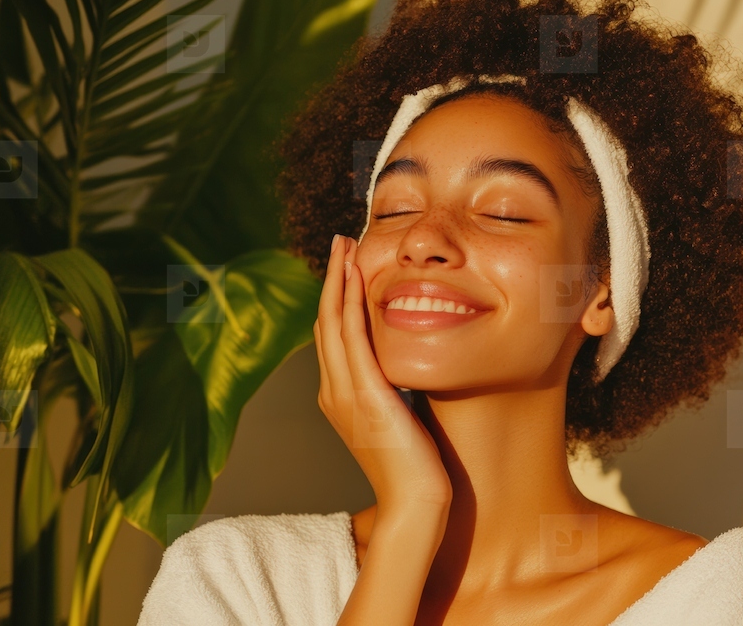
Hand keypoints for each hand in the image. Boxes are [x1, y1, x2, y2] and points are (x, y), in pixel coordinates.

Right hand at [314, 235, 451, 510]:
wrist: (416, 502)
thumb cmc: (417, 467)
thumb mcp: (401, 418)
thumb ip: (397, 391)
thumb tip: (409, 368)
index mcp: (340, 397)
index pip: (333, 336)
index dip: (337, 297)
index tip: (348, 264)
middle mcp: (334, 392)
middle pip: (325, 322)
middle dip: (333, 278)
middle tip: (341, 241)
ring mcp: (344, 393)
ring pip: (333, 323)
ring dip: (338, 280)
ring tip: (345, 246)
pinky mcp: (364, 395)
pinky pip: (351, 338)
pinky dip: (349, 303)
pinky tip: (356, 277)